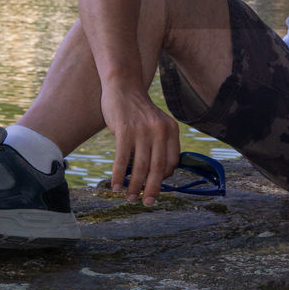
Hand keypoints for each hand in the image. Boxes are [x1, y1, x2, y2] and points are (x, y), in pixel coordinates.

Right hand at [101, 85, 180, 205]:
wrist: (123, 86)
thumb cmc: (139, 111)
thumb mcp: (157, 123)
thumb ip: (160, 144)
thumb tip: (158, 175)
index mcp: (171, 130)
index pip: (172, 161)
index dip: (164, 178)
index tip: (155, 187)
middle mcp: (160, 130)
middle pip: (158, 167)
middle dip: (152, 189)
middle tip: (147, 202)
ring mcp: (142, 130)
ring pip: (140, 166)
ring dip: (134, 186)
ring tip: (130, 197)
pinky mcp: (124, 130)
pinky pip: (122, 159)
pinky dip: (119, 175)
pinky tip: (116, 186)